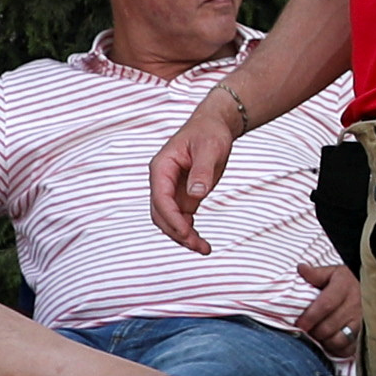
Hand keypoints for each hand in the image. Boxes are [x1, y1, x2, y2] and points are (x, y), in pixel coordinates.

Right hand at [149, 106, 238, 252]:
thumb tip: (196, 194)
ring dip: (183, 236)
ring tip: (204, 249)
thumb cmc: (209, 133)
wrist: (214, 126)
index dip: (172, 218)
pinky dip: (188, 231)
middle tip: (199, 247)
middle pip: (161, 214)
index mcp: (161, 168)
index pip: (160, 198)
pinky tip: (201, 242)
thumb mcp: (210, 148)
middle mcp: (162, 181)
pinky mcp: (183, 196)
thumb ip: (201, 171)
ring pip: (169, 220)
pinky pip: (181, 218)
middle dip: (177, 233)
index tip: (187, 232)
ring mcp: (171, 190)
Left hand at [298, 258, 363, 368]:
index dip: (310, 317)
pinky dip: (336, 349)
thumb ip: (315, 273)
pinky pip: (348, 349)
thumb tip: (301, 268)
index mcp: (345, 286)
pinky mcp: (363, 335)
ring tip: (316, 336)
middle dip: (313, 331)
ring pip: (338, 340)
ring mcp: (360, 321)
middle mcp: (355, 304)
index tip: (299, 323)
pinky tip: (328, 343)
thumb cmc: (343, 282)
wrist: (367, 289)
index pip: (325, 304)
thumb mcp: (331, 272)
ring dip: (323, 341)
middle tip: (305, 330)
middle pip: (329, 326)